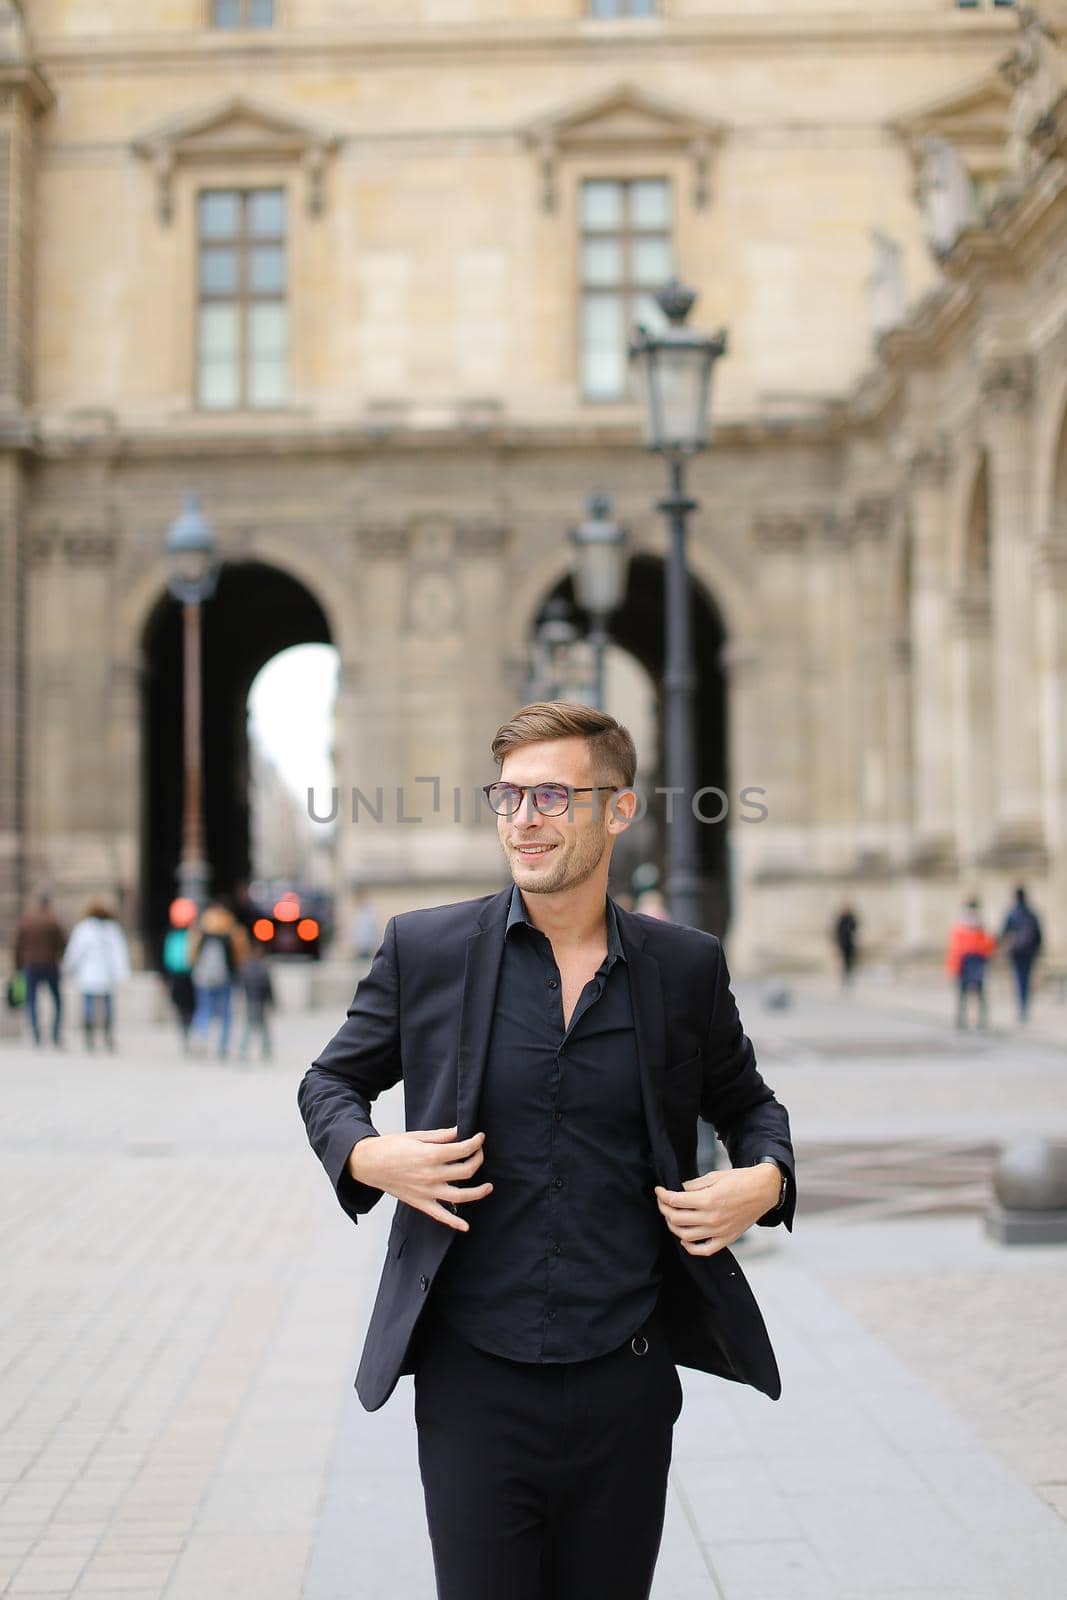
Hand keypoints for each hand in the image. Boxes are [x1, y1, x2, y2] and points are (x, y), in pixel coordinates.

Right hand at [348, 1126, 491, 1232]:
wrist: (368, 1163)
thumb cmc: (390, 1146)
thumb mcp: (416, 1136)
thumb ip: (440, 1136)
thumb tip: (459, 1132)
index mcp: (430, 1155)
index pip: (462, 1150)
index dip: (475, 1143)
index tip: (479, 1138)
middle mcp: (431, 1175)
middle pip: (466, 1171)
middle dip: (478, 1160)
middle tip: (479, 1153)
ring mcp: (426, 1191)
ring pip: (460, 1196)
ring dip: (478, 1192)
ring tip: (488, 1187)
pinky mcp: (420, 1202)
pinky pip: (440, 1216)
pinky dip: (454, 1223)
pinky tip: (465, 1226)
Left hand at [654, 1164, 780, 1256]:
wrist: (764, 1190)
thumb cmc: (740, 1180)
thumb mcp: (714, 1176)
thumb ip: (694, 1185)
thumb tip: (679, 1190)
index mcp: (708, 1200)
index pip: (675, 1201)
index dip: (662, 1195)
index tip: (658, 1191)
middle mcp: (712, 1218)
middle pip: (676, 1219)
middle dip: (664, 1209)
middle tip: (663, 1202)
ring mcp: (719, 1231)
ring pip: (686, 1236)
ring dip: (674, 1227)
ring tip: (672, 1217)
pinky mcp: (726, 1239)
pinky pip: (704, 1250)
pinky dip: (690, 1247)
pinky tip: (685, 1239)